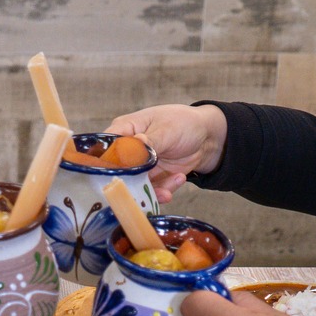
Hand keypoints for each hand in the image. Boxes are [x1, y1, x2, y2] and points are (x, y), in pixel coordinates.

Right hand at [106, 104, 227, 200]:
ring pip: (135, 186)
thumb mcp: (167, 129)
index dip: (107, 162)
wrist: (208, 137)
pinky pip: (153, 191)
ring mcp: (141, 167)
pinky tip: (179, 178)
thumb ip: (149, 141)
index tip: (116, 175)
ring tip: (167, 192)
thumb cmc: (184, 123)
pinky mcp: (154, 179)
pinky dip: (165, 190)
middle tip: (142, 192)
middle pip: (118, 172)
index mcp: (125, 130)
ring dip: (152, 192)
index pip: (107, 147)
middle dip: (130, 185)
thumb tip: (135, 144)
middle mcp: (128, 150)